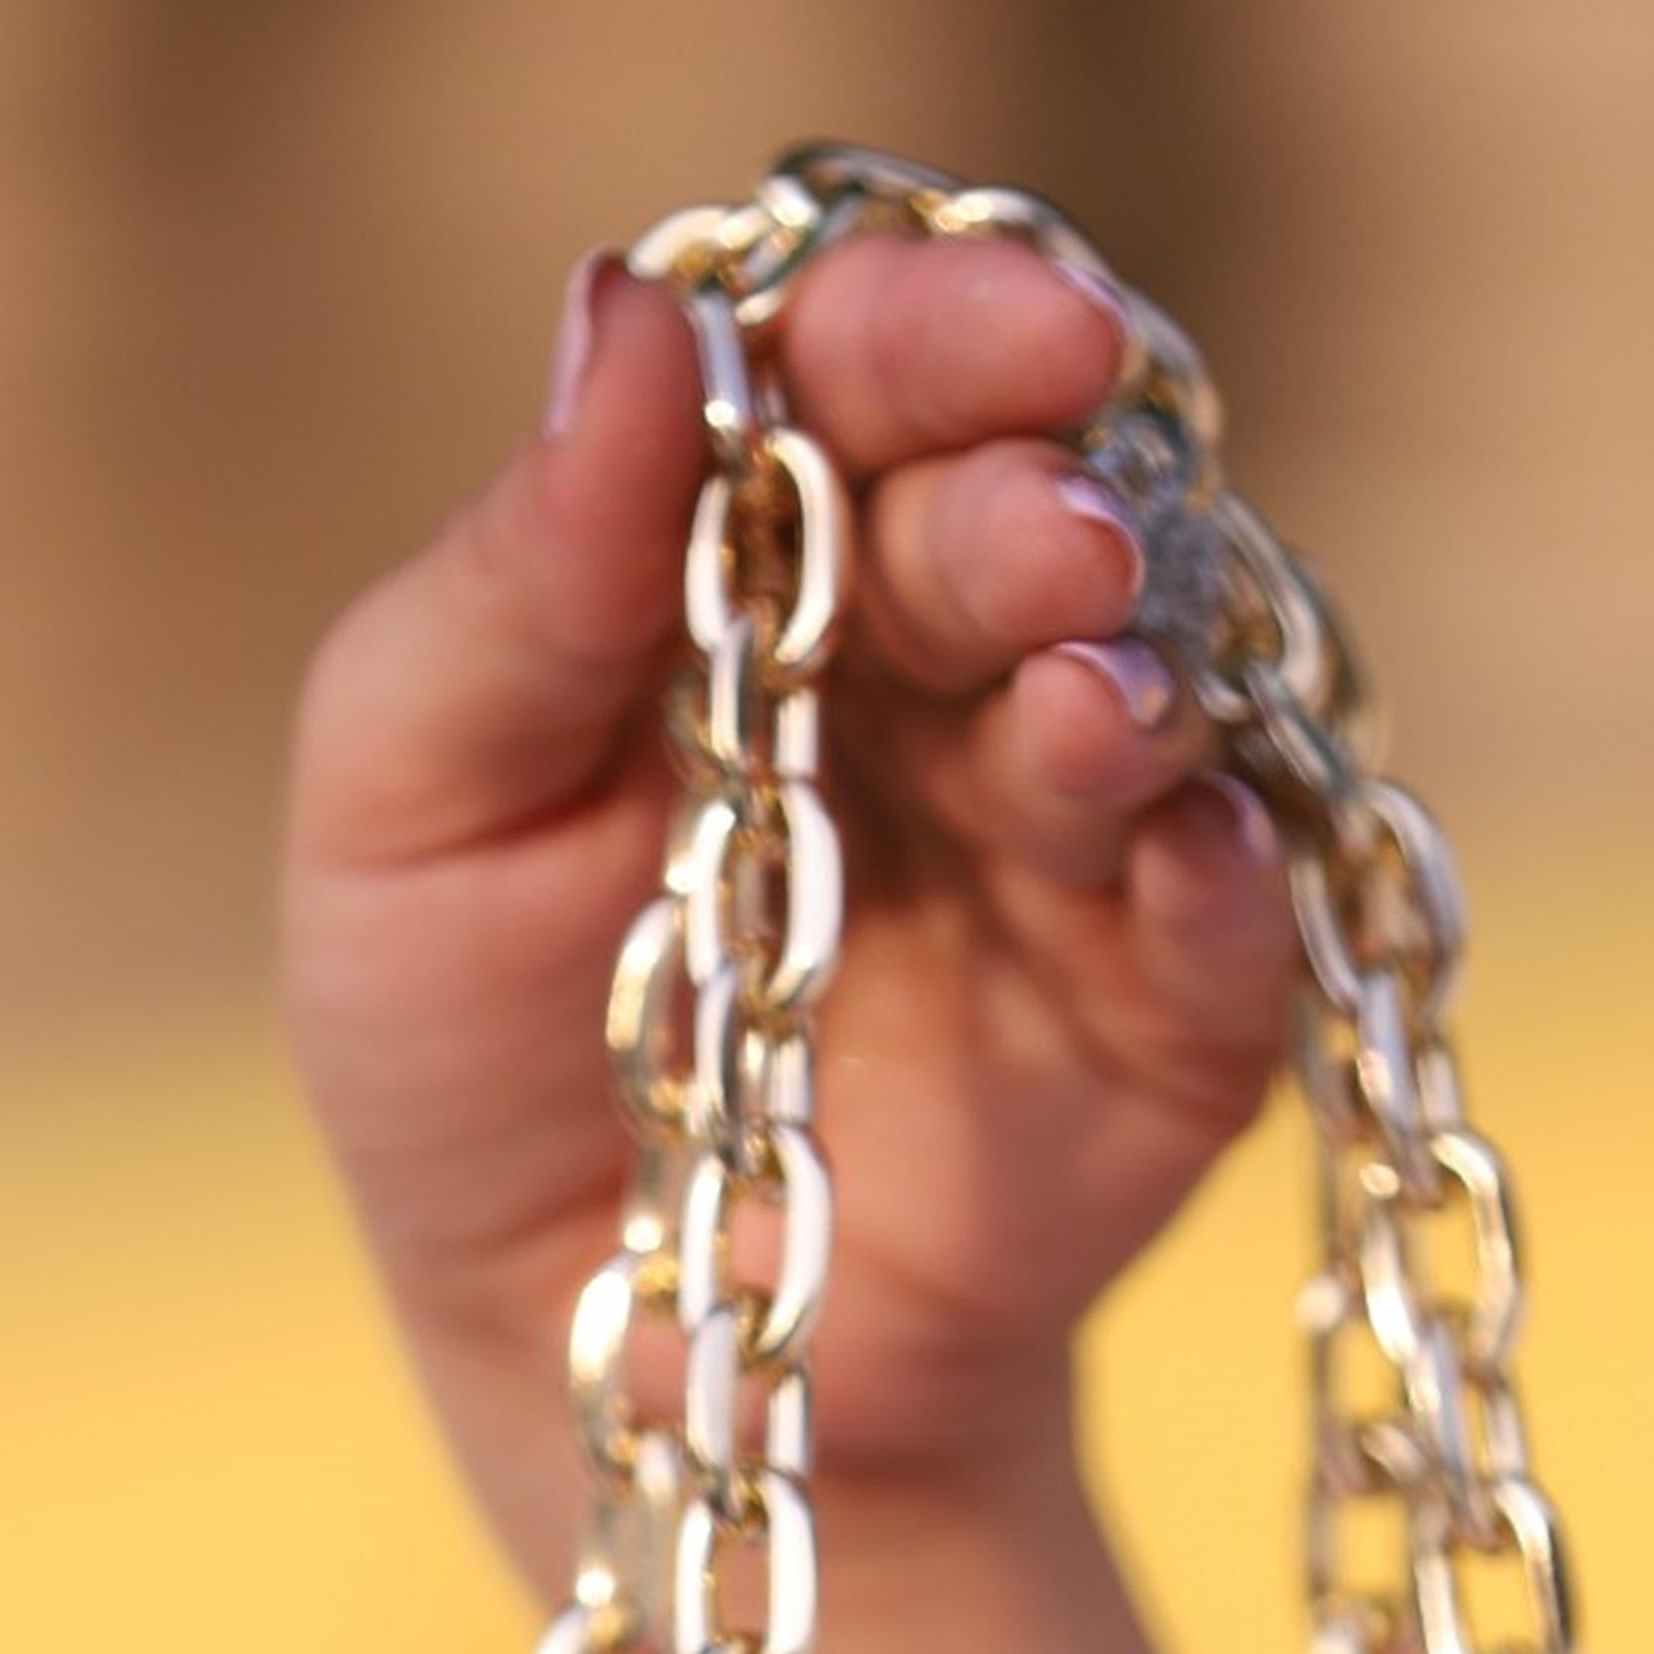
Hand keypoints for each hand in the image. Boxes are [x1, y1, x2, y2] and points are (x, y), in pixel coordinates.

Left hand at [284, 228, 1302, 1594]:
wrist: (589, 1351)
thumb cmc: (471, 1049)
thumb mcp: (409, 800)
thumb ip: (519, 573)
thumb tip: (632, 302)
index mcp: (759, 556)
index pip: (864, 375)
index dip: (935, 320)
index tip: (1004, 323)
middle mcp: (944, 658)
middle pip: (1033, 507)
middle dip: (1047, 505)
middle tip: (1045, 542)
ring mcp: (1074, 833)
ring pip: (1160, 690)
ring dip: (1136, 679)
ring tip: (1081, 713)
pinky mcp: (1172, 1016)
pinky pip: (1244, 920)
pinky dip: (1224, 877)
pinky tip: (1181, 859)